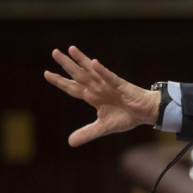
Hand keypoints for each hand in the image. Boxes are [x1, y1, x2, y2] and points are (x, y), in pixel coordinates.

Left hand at [44, 46, 159, 146]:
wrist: (146, 113)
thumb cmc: (126, 116)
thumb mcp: (103, 127)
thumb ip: (87, 133)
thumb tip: (70, 142)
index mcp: (93, 97)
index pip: (73, 88)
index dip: (60, 81)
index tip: (47, 73)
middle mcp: (98, 88)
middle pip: (78, 75)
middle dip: (66, 64)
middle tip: (54, 52)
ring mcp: (108, 85)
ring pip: (92, 71)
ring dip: (82, 60)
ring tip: (71, 49)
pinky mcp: (121, 86)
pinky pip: (110, 77)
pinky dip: (102, 71)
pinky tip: (94, 63)